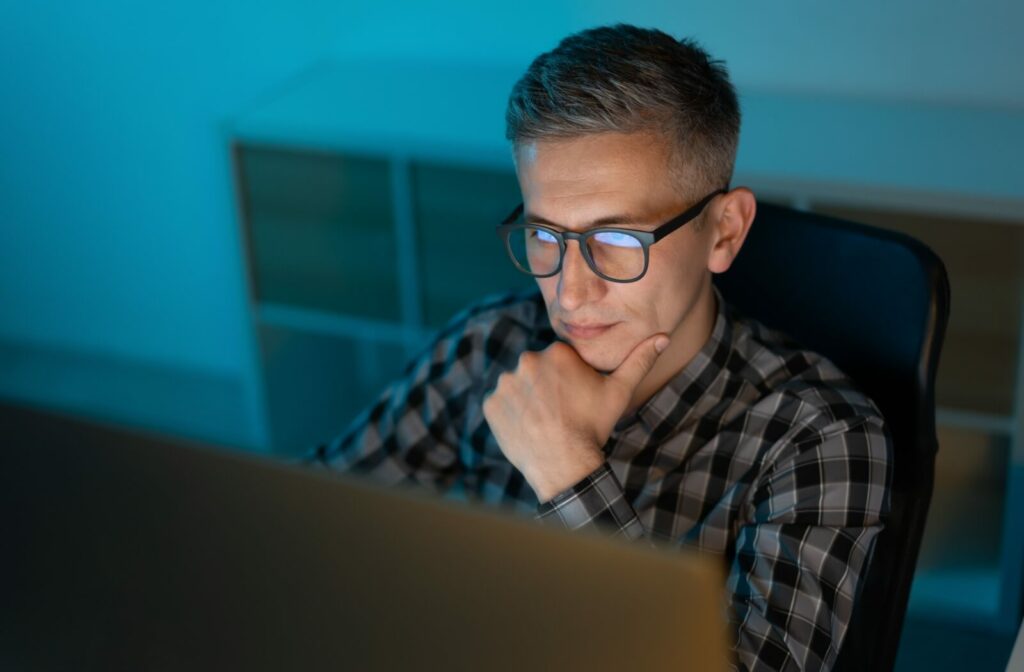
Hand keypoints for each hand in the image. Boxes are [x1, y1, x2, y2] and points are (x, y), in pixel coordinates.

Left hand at [482, 332, 669, 502]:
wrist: (564, 464)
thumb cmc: (593, 427)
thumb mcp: (619, 392)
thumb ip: (638, 361)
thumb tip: (664, 336)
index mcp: (556, 352)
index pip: (559, 361)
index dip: (569, 381)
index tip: (575, 400)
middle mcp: (526, 360)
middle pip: (537, 372)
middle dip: (546, 388)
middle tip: (560, 414)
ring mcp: (505, 383)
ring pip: (518, 387)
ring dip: (527, 401)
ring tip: (543, 422)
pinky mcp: (491, 404)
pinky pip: (500, 405)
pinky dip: (510, 415)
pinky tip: (527, 428)